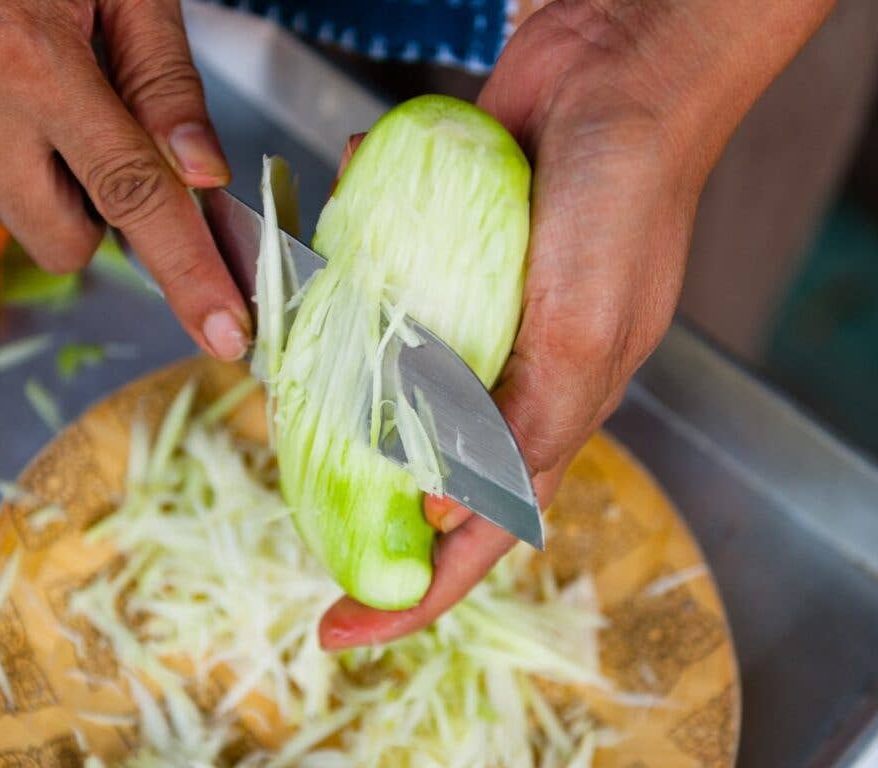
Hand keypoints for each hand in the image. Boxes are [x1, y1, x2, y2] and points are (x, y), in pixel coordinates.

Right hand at [0, 0, 248, 358]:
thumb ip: (165, 81)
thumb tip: (205, 176)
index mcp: (31, 56)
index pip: (133, 196)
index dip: (187, 272)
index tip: (224, 331)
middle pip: (64, 242)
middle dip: (99, 217)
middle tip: (100, 141)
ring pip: (11, 217)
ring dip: (42, 182)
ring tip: (37, 98)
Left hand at [318, 0, 833, 648]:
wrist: (614, 75)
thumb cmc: (622, 205)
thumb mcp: (586, 336)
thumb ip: (523, 427)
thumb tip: (446, 510)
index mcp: (551, 413)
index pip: (480, 534)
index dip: (414, 594)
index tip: (341, 631)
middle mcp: (505, 377)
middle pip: (423, 473)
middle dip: (362, 511)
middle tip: (296, 528)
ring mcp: (467, 320)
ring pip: (386, 389)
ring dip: (336, 399)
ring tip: (283, 409)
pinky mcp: (436, 261)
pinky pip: (376, 293)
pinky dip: (344, 283)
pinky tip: (322, 258)